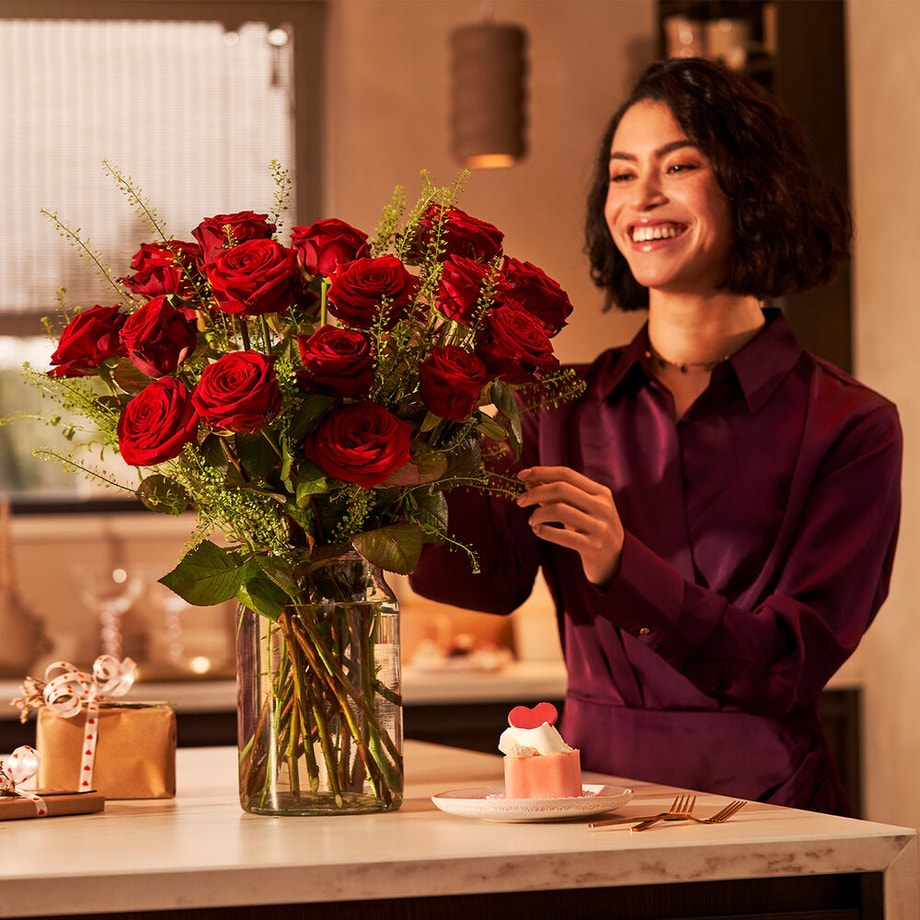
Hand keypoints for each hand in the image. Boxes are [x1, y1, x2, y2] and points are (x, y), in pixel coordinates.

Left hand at [516, 466, 624, 586]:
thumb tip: (530, 482)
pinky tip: (537, 530)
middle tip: (520, 501)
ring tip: (532, 520)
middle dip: (535, 493)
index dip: (542, 471)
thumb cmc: (592, 529)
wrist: (617, 560)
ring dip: (538, 514)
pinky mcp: (593, 546)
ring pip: (559, 510)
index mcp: (600, 492)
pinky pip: (563, 536)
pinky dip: (545, 531)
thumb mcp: (581, 508)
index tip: (522, 475)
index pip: (567, 474)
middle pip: (561, 489)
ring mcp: (599, 526)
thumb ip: (560, 495)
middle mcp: (602, 506)